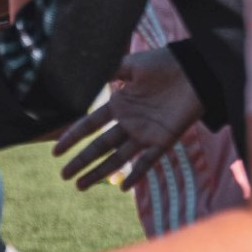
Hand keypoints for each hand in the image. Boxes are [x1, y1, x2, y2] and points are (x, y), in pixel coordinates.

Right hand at [52, 47, 203, 190]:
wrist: (194, 71)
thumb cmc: (164, 63)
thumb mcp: (131, 64)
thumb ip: (109, 71)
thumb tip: (84, 75)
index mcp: (118, 104)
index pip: (90, 124)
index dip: (72, 137)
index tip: (56, 151)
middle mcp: (128, 122)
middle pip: (99, 146)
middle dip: (81, 161)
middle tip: (64, 177)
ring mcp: (145, 133)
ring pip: (117, 158)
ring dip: (100, 172)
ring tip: (81, 186)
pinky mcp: (164, 140)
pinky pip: (148, 161)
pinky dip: (137, 173)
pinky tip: (124, 187)